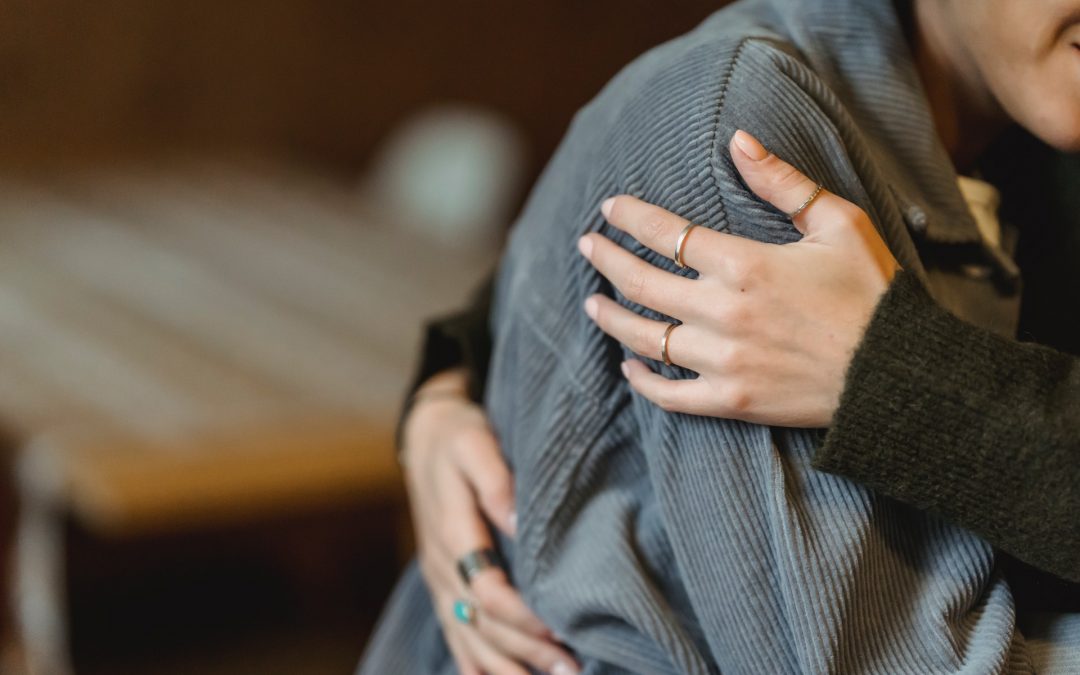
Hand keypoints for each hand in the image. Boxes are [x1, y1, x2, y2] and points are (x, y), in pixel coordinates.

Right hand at [400, 369, 579, 674]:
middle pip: (482, 624)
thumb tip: (518, 520)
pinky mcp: (445, 587)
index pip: (487, 590)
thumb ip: (495, 481)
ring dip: (506, 668)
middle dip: (526, 652)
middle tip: (574, 670)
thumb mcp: (475, 442)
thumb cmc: (459, 437)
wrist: (426, 437)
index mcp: (452, 533)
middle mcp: (443, 567)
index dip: (522, 616)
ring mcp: (441, 582)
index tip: (561, 629)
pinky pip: (456, 636)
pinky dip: (477, 666)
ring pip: (468, 639)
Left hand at [577, 130, 899, 427]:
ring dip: (612, 318)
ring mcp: (723, 361)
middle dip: (606, 260)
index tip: (609, 209)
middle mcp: (724, 312)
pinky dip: (642, 381)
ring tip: (592, 303)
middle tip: (587, 246)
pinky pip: (669, 394)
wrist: (897, 374)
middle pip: (642, 283)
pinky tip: (628, 366)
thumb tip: (738, 140)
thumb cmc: (872, 293)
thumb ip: (782, 183)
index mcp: (745, 264)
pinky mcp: (731, 401)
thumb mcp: (838, 224)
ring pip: (646, 338)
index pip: (667, 235)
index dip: (631, 218)